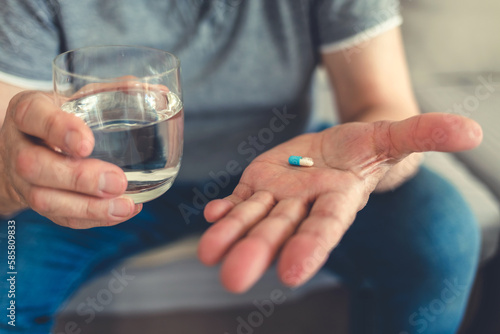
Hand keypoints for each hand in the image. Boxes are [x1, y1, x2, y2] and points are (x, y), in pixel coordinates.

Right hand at [0, 91, 141, 227]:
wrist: (29, 145)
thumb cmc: (62, 117)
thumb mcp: (78, 98)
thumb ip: (113, 92)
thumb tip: (158, 91)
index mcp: (28, 112)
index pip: (33, 116)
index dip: (58, 130)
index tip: (87, 143)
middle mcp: (19, 147)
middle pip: (34, 166)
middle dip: (78, 178)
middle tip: (117, 181)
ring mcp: (24, 181)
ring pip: (45, 200)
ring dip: (88, 208)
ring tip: (125, 206)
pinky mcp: (38, 204)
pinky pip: (61, 218)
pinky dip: (93, 219)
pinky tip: (123, 212)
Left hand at [198, 113, 482, 291]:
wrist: (338, 148)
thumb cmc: (367, 147)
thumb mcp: (393, 136)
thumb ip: (424, 134)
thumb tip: (471, 129)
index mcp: (338, 201)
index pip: (325, 228)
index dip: (311, 247)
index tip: (293, 273)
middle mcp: (305, 206)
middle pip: (280, 230)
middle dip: (258, 251)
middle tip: (234, 277)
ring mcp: (278, 197)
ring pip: (253, 218)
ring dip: (230, 234)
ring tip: (208, 252)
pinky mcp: (259, 184)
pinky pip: (240, 199)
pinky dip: (225, 209)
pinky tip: (211, 215)